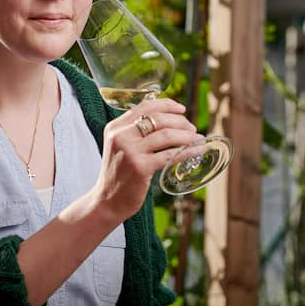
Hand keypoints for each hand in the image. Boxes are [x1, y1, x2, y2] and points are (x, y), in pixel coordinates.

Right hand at [91, 98, 201, 223]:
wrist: (107, 201)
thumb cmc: (119, 174)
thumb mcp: (120, 147)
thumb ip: (135, 133)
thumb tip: (168, 121)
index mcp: (115, 127)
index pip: (145, 106)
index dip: (167, 104)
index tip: (181, 109)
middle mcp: (121, 136)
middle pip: (158, 118)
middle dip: (180, 121)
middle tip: (192, 129)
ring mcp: (130, 151)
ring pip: (166, 134)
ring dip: (187, 136)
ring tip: (197, 139)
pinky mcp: (140, 167)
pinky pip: (170, 155)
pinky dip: (187, 151)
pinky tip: (196, 151)